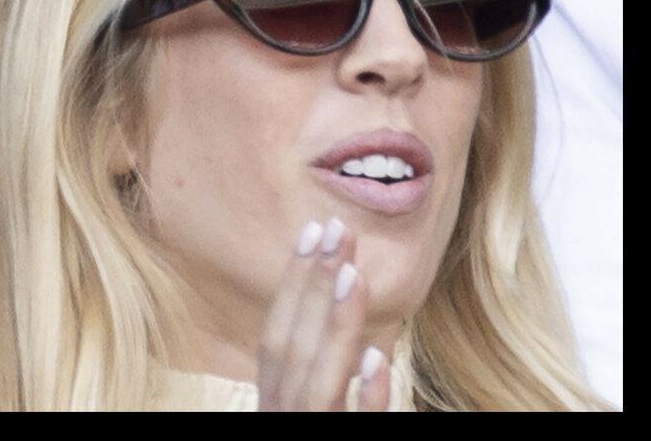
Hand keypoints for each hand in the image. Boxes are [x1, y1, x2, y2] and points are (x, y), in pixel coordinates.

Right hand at [259, 218, 391, 410]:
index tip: (312, 231)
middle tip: (338, 229)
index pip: (275, 335)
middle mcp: (282, 417)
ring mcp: (307, 433)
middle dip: (314, 284)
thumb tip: (333, 304)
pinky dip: (366, 396)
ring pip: (318, 383)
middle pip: (292, 348)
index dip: (292, 282)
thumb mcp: (308, 411)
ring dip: (335, 326)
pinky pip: (351, 425)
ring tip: (353, 273)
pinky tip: (377, 357)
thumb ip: (315, 375)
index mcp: (273, 402)